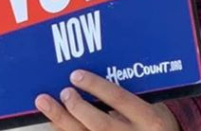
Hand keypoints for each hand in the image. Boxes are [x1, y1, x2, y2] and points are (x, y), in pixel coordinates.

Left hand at [35, 70, 179, 130]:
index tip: (76, 75)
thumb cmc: (155, 124)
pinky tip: (53, 121)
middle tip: (64, 92)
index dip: (96, 86)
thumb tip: (98, 76)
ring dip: (61, 120)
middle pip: (100, 124)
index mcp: (150, 120)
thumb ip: (133, 95)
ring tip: (45, 103)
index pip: (120, 100)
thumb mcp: (155, 107)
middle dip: (78, 107)